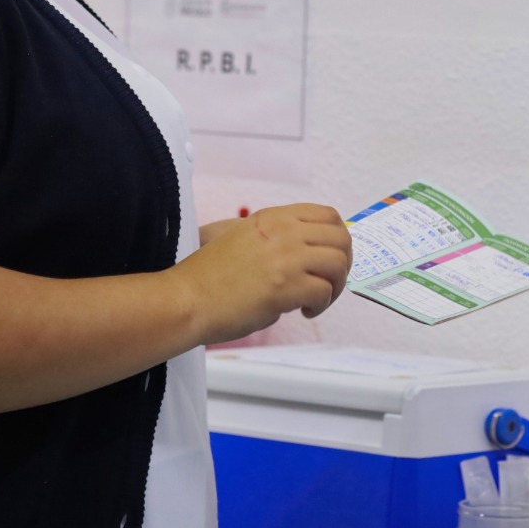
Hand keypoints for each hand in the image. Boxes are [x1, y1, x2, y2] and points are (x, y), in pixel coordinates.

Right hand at [176, 204, 351, 343]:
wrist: (185, 299)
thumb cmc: (206, 276)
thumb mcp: (238, 237)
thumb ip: (271, 238)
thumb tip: (300, 256)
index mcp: (273, 217)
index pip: (328, 215)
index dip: (338, 238)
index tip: (329, 257)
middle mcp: (284, 231)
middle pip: (341, 238)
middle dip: (343, 264)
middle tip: (328, 283)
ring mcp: (286, 257)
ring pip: (338, 264)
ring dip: (335, 286)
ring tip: (316, 301)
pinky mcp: (285, 287)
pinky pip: (324, 291)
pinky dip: (320, 305)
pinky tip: (303, 312)